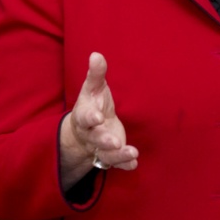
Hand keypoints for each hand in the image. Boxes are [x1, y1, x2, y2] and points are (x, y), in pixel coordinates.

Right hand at [58, 52, 137, 188]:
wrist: (87, 129)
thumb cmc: (93, 103)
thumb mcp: (93, 88)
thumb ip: (96, 74)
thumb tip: (96, 54)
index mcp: (85, 116)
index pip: (85, 118)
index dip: (90, 118)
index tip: (97, 117)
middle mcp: (91, 134)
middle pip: (96, 139)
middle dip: (104, 140)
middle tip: (115, 142)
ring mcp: (101, 146)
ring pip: (107, 155)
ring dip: (119, 155)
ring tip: (132, 153)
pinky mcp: (111, 155)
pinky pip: (117, 163)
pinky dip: (125, 164)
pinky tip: (134, 163)